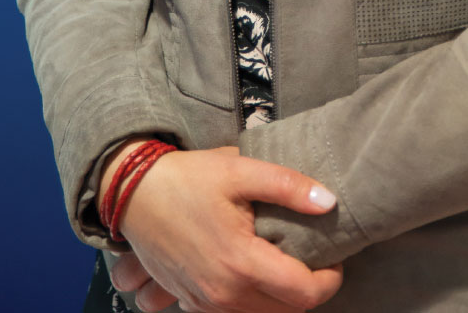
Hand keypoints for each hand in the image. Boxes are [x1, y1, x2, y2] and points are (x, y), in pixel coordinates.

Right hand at [108, 145, 342, 312]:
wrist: (131, 192)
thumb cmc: (186, 178)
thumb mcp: (239, 169)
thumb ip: (288, 186)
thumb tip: (329, 201)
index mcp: (241, 263)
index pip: (304, 293)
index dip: (330, 278)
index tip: (336, 255)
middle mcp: (223, 294)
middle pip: (287, 311)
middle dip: (309, 288)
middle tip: (316, 256)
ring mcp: (205, 303)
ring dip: (281, 296)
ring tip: (286, 259)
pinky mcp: (191, 302)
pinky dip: (253, 300)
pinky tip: (255, 269)